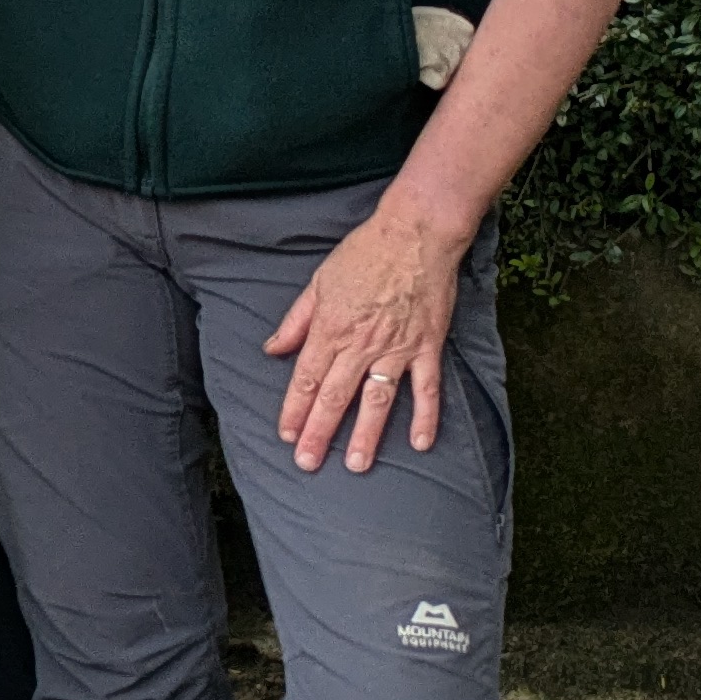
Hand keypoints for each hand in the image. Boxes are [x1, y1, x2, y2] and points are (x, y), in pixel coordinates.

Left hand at [265, 201, 464, 471]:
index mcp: (330, 329)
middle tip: (308, 464)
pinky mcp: (427, 346)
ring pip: (377, 400)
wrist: (414, 234)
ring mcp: (397, 348)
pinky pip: (426, 388)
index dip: (294, 410)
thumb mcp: (318, 283)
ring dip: (366, 435)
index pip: (307, 378)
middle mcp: (361, 344)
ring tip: (356, 465)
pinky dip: (424, 416)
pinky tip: (419, 443)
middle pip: (336, 396)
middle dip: (319, 433)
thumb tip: (273, 350)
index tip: (286, 436)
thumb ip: (295, 322)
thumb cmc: (363, 254)